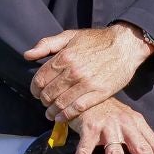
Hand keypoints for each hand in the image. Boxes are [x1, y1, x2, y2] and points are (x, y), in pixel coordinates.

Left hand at [26, 24, 153, 122]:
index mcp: (64, 57)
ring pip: (61, 103)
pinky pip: (77, 108)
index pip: (40, 80)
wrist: (126, 45)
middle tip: (46, 102)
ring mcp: (87, 83)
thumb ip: (47, 44)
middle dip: (44, 100)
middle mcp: (73, 71)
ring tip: (51, 113)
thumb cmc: (98, 40)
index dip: (35, 89)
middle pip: (48, 93)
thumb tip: (27, 55)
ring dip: (52, 111)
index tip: (37, 93)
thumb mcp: (71, 36)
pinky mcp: (100, 93)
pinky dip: (66, 115)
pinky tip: (62, 118)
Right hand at [65, 98, 153, 153]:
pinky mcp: (89, 128)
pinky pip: (84, 150)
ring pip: (114, 153)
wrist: (87, 93)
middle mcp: (126, 124)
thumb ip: (137, 136)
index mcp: (138, 123)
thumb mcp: (128, 120)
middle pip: (141, 149)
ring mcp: (108, 126)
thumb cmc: (109, 111)